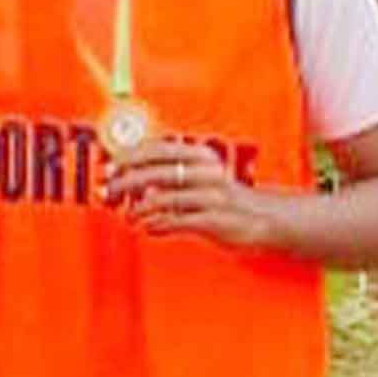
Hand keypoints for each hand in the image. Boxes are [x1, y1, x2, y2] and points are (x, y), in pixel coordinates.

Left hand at [113, 135, 277, 250]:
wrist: (270, 218)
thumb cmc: (230, 199)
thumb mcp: (201, 179)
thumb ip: (170, 177)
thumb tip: (133, 182)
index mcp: (201, 157)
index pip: (159, 149)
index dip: (129, 156)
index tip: (107, 164)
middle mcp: (206, 172)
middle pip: (157, 171)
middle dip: (127, 180)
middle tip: (108, 190)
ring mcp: (211, 196)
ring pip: (165, 197)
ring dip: (139, 208)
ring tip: (128, 215)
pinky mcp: (215, 219)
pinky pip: (178, 220)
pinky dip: (157, 224)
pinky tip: (147, 227)